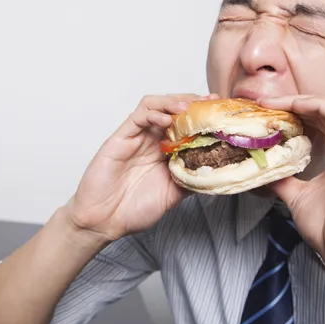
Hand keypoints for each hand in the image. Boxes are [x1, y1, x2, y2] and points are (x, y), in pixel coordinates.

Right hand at [67, 93, 218, 241]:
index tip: (220, 112)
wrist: (104, 221)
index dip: (202, 116)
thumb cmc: (133, 210)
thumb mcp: (173, 195)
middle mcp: (151, 140)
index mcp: (164, 152)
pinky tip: (167, 120)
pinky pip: (138, 117)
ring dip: (173, 102)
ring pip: (155, 105)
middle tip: (209, 102)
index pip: (186, 124)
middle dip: (192, 102)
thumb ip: (191, 180)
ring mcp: (136, 137)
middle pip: (172, 109)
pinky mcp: (120, 138)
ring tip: (189, 108)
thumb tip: (218, 171)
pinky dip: (154, 113)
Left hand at [257, 96, 324, 272]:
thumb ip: (284, 179)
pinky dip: (314, 104)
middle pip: (320, 112)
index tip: (263, 114)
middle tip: (260, 103)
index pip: (316, 124)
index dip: (291, 114)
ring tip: (270, 103)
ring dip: (299, 101)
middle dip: (289, 104)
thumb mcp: (297, 196)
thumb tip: (263, 170)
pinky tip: (291, 106)